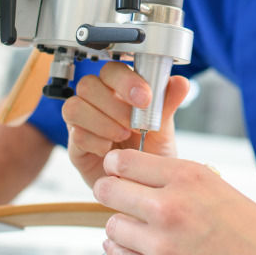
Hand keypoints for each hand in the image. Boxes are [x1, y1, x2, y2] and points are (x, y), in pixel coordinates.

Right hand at [62, 62, 189, 187]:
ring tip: (123, 136)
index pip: (111, 70)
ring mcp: (83, 122)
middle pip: (88, 85)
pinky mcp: (75, 145)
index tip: (144, 98)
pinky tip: (111, 152)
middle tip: (134, 124)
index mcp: (118, 90)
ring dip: (102, 123)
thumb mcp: (164, 128)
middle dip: (114, 105)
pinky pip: (76, 135)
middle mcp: (97, 102)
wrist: (145, 184)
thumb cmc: (151, 151)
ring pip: (74, 107)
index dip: (125, 80)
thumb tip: (180, 82)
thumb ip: (168, 104)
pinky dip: (96, 142)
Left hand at [93, 150, 255, 254]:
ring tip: (134, 232)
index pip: (127, 160)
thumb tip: (177, 194)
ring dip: (120, 228)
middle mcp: (171, 206)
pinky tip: (134, 253)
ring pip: (112, 226)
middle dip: (111, 193)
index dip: (119, 166)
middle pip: (109, 189)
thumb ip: (199, 193)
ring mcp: (163, 246)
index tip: (118, 171)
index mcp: (193, 177)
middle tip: (117, 200)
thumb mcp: (235, 197)